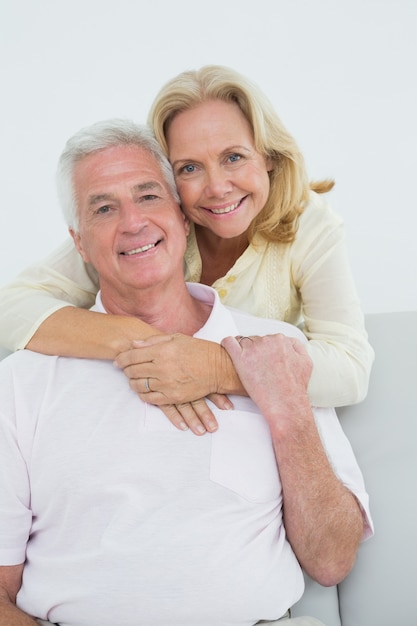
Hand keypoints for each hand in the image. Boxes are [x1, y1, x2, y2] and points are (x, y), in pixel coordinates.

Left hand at [114, 334, 234, 434]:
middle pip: (132, 371)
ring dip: (133, 382)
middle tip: (126, 369)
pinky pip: (149, 398)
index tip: (118, 361)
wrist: (217, 368)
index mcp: (162, 350)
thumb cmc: (198, 350)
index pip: (132, 355)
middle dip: (126, 370)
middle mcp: (162, 367)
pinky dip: (143, 394)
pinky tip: (144, 390)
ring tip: (135, 379)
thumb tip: (133, 344)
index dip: (121, 358)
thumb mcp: (176, 337)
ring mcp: (166, 383)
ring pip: (138, 386)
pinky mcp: (173, 397)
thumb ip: (153, 340)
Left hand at [221, 334, 312, 428]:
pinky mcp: (240, 358)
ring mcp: (253, 349)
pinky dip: (227, 344)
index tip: (263, 359)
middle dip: (254, 350)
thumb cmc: (294, 387)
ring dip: (242, 349)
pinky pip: (228, 342)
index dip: (265, 350)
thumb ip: (297, 348)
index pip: (269, 338)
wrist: (285, 402)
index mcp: (281, 340)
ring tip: (243, 362)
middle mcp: (267, 341)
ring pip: (242, 341)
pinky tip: (227, 350)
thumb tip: (289, 343)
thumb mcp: (306, 362)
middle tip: (255, 365)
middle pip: (255, 339)